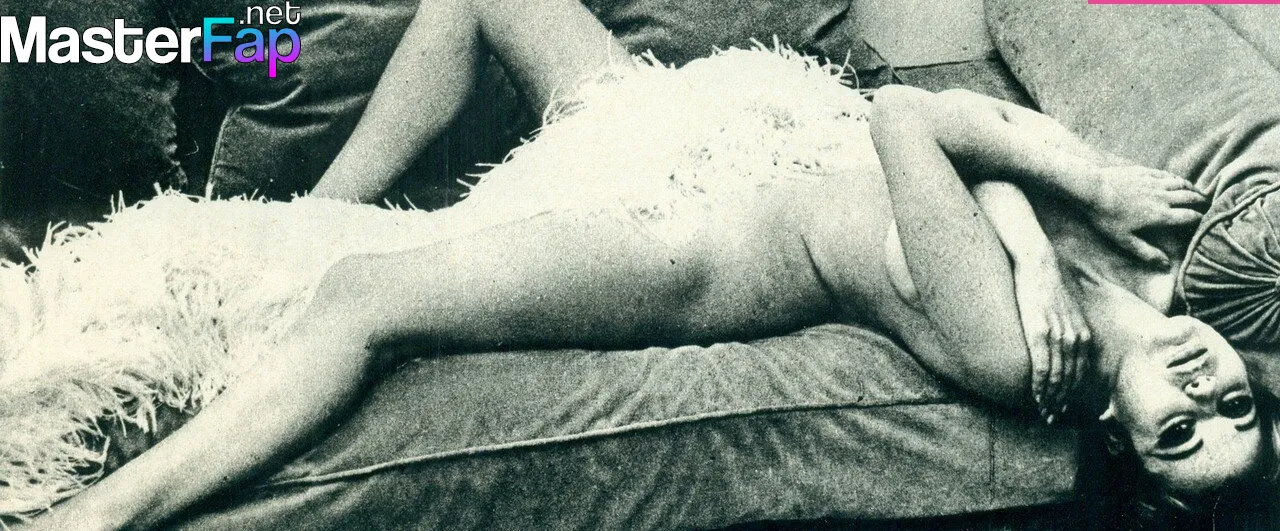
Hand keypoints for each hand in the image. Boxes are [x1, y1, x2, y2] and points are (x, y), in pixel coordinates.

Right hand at [1013, 250, 1091, 422]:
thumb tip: (1062, 340)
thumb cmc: (1049, 284)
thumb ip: (1069, 327)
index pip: (1081, 373)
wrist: (1039, 264)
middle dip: (1062, 401)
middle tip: (1052, 416)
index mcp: (1083, 334)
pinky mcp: (1039, 333)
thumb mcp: (1068, 309)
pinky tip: (1035, 395)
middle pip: (1070, 379)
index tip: (1064, 406)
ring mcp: (1057, 337)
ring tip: (1043, 411)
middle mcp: (1074, 338)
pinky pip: (1041, 367)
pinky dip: (1039, 385)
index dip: (1073, 393)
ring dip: (1050, 398)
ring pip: (1056, 377)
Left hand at [1084, 166, 1206, 266]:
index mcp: (1160, 215)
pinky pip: (1168, 175)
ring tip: (1197, 194)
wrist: (1091, 189)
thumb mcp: (1124, 240)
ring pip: (1181, 184)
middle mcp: (1162, 197)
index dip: (1201, 220)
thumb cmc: (1106, 217)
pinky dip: (1177, 179)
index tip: (1208, 223)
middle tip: (1209, 206)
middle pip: (1190, 198)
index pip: (1189, 217)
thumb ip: (1146, 252)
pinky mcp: (1145, 171)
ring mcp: (1154, 182)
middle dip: (1201, 203)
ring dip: (1192, 189)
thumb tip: (1166, 265)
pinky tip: (1177, 181)